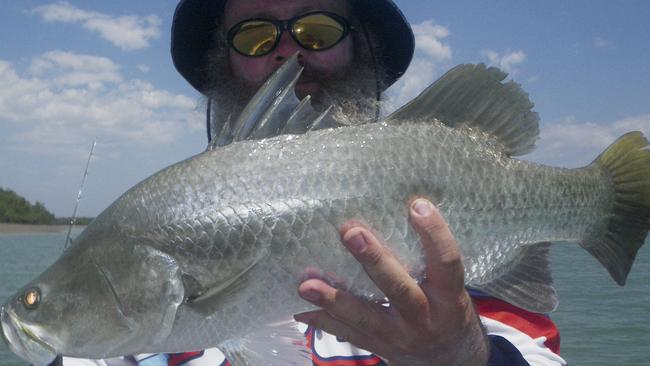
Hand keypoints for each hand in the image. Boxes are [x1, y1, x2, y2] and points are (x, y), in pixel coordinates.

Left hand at [294, 198, 488, 364]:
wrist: (451, 360)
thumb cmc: (448, 310)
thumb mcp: (451, 288)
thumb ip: (429, 261)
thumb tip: (395, 211)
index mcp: (448, 297)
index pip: (447, 262)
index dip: (434, 235)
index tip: (418, 205)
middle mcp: (424, 317)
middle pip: (398, 289)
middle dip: (373, 260)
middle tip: (351, 232)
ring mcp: (399, 336)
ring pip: (365, 317)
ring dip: (333, 299)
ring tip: (306, 283)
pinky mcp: (379, 348)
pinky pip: (348, 334)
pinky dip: (322, 319)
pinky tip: (300, 306)